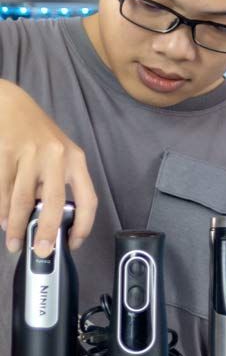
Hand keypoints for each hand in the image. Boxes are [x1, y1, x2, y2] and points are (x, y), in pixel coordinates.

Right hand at [0, 80, 98, 254]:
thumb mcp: (59, 154)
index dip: (83, 226)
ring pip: (24, 199)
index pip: (88, 200)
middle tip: (41, 252)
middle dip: (47, 232)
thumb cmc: (38, 134)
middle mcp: (56, 157)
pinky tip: (3, 221)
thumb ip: (60, 183)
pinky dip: (2, 209)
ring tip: (15, 240)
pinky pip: (4, 188)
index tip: (73, 243)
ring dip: (18, 225)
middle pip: (54, 203)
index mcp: (75, 160)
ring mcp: (30, 154)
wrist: (10, 103)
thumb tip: (54, 221)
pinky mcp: (6, 152)